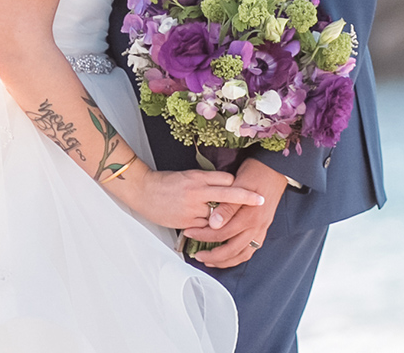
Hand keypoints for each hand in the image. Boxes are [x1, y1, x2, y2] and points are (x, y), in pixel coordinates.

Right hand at [110, 164, 264, 229]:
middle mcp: (196, 192)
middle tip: (261, 201)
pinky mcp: (186, 223)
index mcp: (197, 178)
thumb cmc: (165, 182)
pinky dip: (209, 227)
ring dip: (222, 218)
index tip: (252, 188)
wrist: (143, 191)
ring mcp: (192, 209)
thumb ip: (206, 181)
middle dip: (245, 198)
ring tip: (222, 216)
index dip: (236, 185)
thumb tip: (226, 184)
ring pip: (216, 216)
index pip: (224, 180)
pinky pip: (205, 228)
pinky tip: (206, 225)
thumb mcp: (187, 175)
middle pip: (226, 195)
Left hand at [182, 157, 286, 267]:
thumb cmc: (255, 173)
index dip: (203, 235)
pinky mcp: (263, 229)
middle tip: (198, 255)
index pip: (222, 233)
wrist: (275, 169)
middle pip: (232, 249)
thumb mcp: (238, 185)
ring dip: (226, 260)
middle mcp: (257, 226)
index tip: (190, 233)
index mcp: (249, 216)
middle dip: (213, 255)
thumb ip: (226, 206)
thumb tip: (214, 223)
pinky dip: (238, 256)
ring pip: (243, 254)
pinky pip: (251, 250)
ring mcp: (261, 229)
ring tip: (211, 260)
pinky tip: (229, 256)